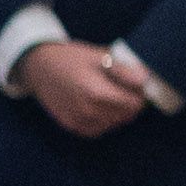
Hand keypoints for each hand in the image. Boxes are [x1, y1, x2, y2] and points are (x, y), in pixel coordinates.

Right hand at [21, 39, 146, 137]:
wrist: (39, 67)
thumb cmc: (71, 58)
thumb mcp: (100, 56)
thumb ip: (125, 70)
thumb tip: (146, 80)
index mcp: (97, 93)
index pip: (135, 105)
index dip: (139, 94)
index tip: (135, 84)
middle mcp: (88, 111)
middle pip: (126, 116)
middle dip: (130, 103)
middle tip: (122, 87)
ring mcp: (79, 121)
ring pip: (114, 124)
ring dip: (118, 112)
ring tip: (108, 94)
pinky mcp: (72, 126)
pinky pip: (99, 129)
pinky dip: (104, 120)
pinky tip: (98, 104)